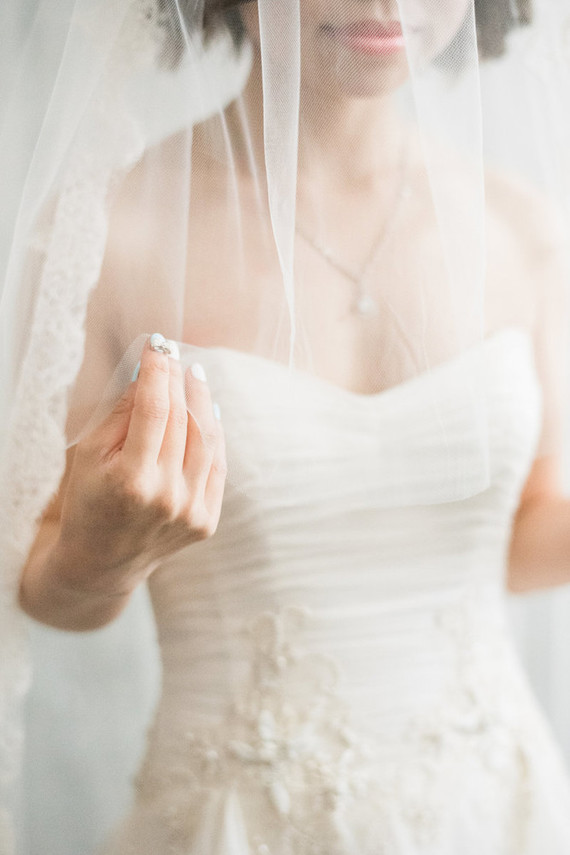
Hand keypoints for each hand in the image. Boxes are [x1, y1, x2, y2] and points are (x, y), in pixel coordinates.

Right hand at [55, 334, 226, 593]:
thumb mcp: (88, 455)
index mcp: (131, 480)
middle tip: (175, 356)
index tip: (158, 346)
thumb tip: (148, 372)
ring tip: (194, 376)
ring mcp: (190, 512)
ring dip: (202, 402)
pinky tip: (207, 411)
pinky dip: (215, 435)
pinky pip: (217, 466)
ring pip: (207, 440)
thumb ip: (120, 414)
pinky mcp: (206, 522)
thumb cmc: (89, 500)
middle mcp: (166, 497)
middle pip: (182, 421)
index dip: (158, 372)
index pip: (153, 410)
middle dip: (178, 381)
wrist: (102, 561)